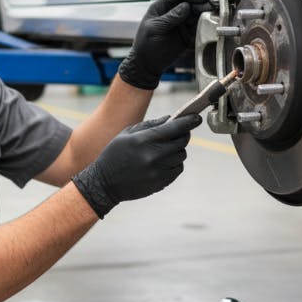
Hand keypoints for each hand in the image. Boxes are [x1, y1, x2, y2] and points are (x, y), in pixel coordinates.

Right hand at [72, 114, 201, 217]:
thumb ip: (150, 125)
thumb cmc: (114, 154)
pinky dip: (174, 163)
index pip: (175, 128)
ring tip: (164, 149)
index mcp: (144, 140)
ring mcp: (159, 170)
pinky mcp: (162, 182)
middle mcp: (154, 155)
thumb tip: (171, 119)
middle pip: (182, 142)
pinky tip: (162, 162)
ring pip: (181, 156)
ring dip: (177, 150)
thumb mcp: (127, 134)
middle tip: (178, 133)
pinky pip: (178, 169)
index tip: (196, 118)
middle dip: (182, 135)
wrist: (105, 183)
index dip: (188, 121)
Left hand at [119, 0, 209, 89]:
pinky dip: (206, 22)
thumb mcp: (155, 29)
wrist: (148, 64)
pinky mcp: (187, 32)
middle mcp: (172, 12)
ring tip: (215, 11)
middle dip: (201, 2)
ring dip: (205, 11)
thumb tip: (186, 6)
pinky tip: (212, 21)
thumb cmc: (145, 45)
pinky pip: (198, 24)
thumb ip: (170, 18)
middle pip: (190, 1)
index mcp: (161, 7)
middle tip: (212, 4)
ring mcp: (180, 22)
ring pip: (196, 12)